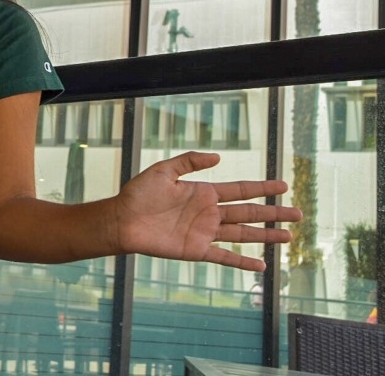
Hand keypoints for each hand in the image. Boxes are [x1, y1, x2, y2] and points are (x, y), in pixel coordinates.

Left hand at [114, 151, 301, 270]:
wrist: (122, 220)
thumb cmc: (138, 194)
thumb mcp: (164, 171)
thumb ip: (189, 162)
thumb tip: (218, 157)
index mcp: (204, 192)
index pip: (240, 189)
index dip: (262, 188)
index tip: (284, 186)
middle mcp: (209, 213)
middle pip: (248, 213)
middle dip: (273, 213)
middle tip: (298, 213)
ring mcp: (205, 232)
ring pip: (243, 234)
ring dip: (265, 236)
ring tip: (289, 236)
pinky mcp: (196, 250)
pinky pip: (225, 257)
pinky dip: (242, 262)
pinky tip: (261, 266)